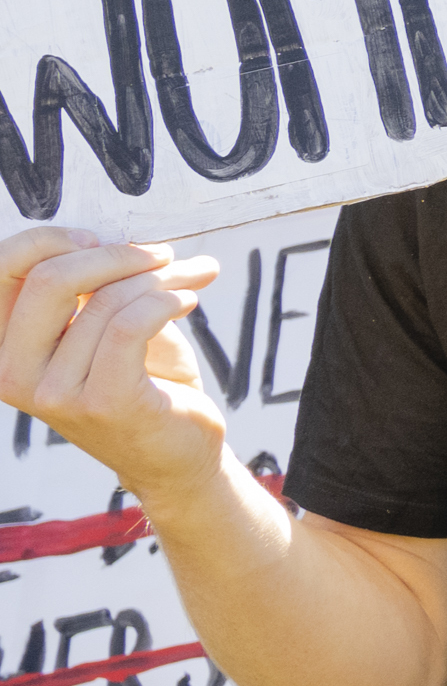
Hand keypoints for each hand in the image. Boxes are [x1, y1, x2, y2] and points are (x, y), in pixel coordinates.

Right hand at [0, 228, 234, 502]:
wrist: (173, 453)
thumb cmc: (140, 380)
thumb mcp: (100, 326)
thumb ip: (89, 287)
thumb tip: (113, 232)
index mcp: (2, 346)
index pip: (4, 268)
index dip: (53, 239)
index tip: (103, 239)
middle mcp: (13, 373)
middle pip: (51, 278)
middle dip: (117, 255)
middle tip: (161, 254)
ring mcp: (54, 392)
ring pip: (107, 300)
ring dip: (162, 280)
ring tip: (189, 281)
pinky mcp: (103, 401)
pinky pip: (133, 323)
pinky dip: (169, 300)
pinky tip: (189, 301)